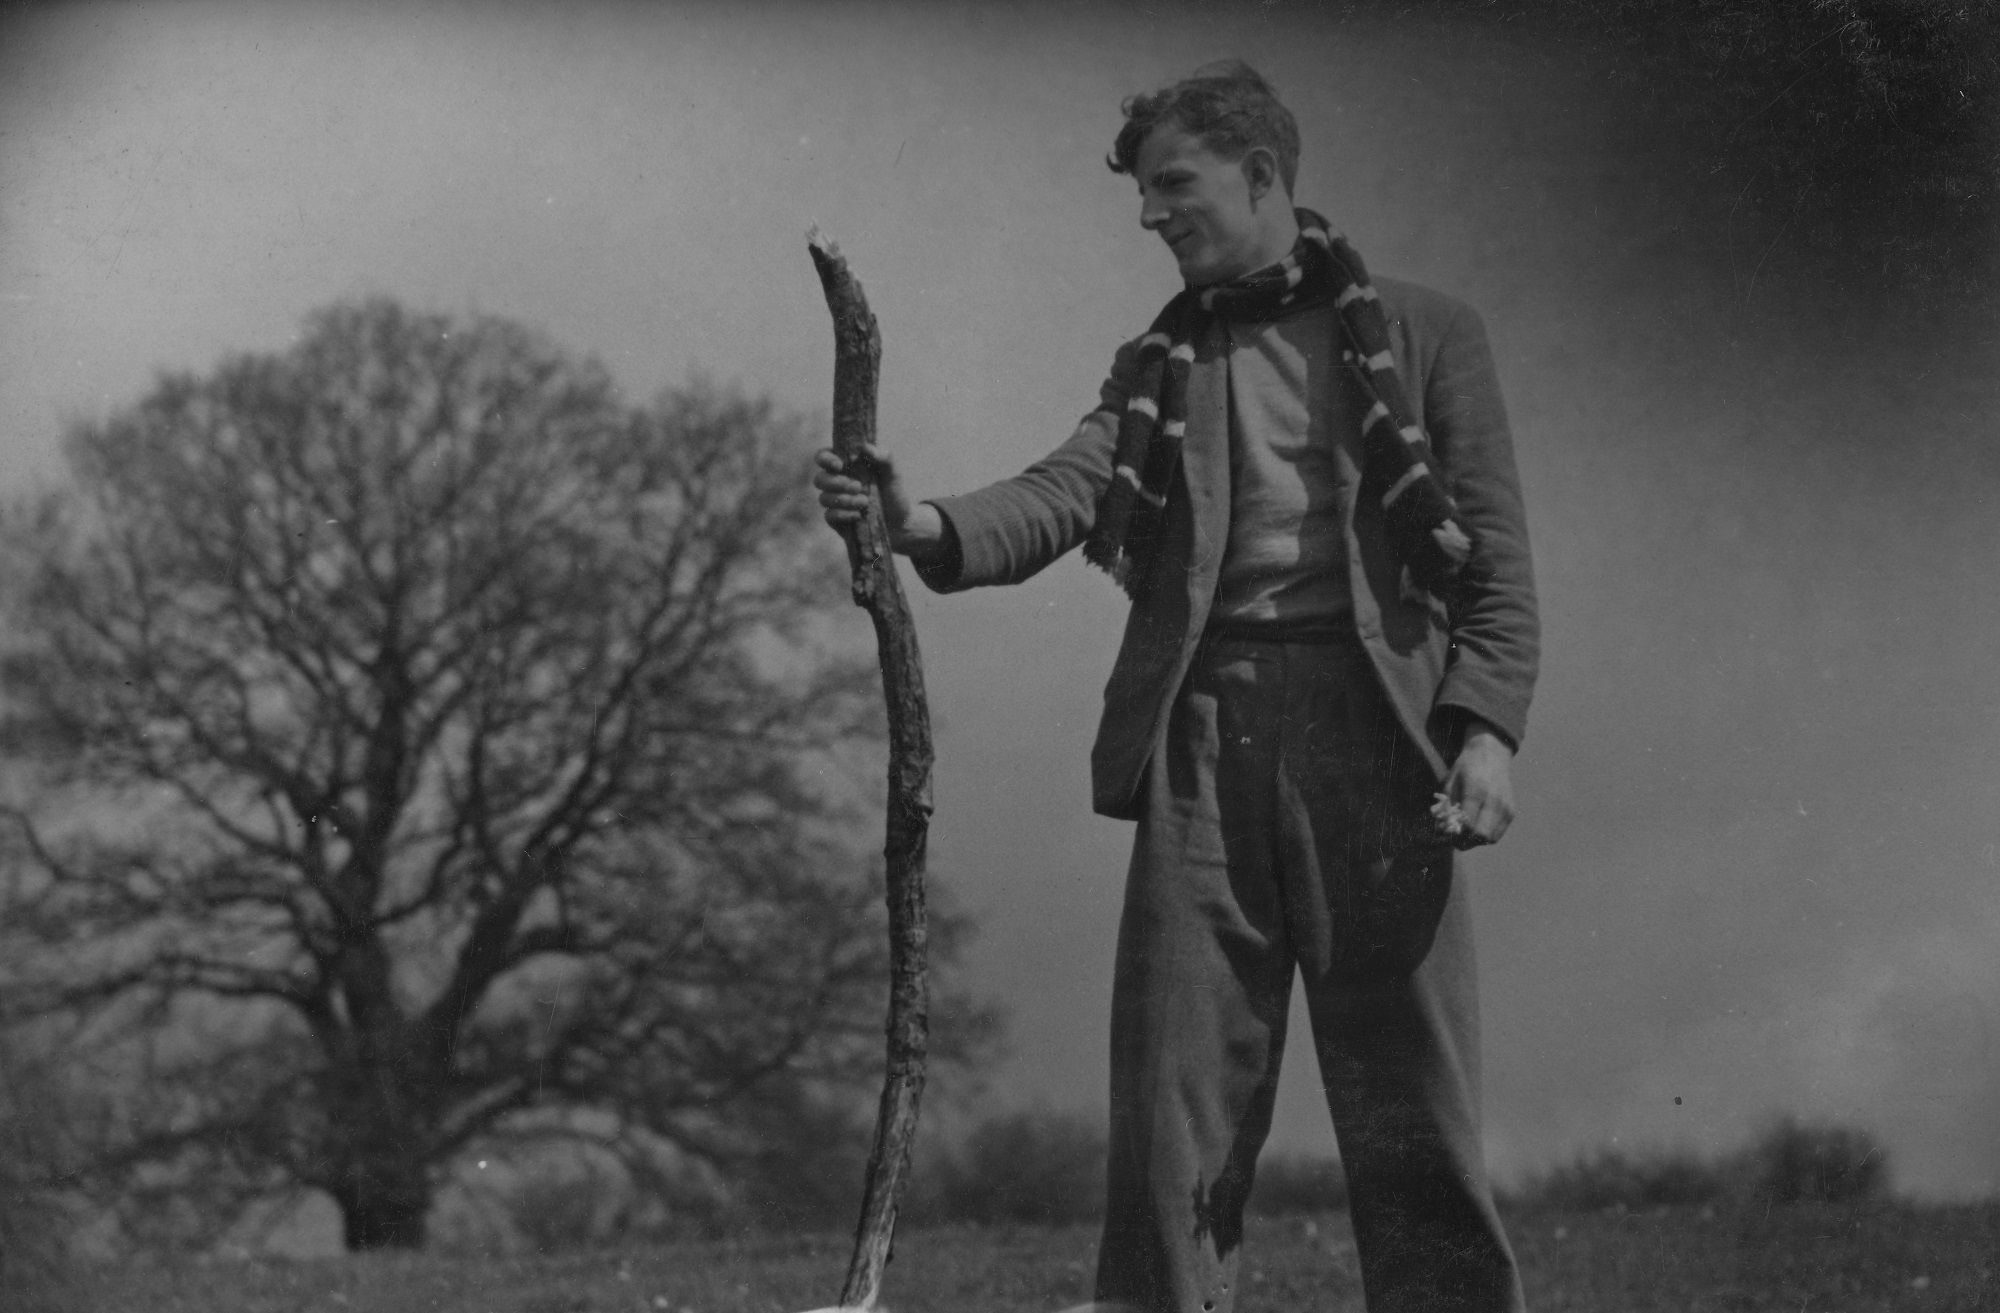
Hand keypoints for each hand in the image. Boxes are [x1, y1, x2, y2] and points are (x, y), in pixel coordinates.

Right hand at [812, 444, 943, 557]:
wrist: (902, 524)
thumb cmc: (894, 494)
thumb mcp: (894, 473)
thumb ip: (884, 457)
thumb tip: (865, 447)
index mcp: (846, 466)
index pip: (823, 456)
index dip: (825, 459)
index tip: (840, 465)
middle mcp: (837, 483)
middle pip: (819, 479)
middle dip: (836, 483)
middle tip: (858, 486)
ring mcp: (835, 503)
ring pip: (823, 498)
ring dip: (844, 500)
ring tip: (865, 502)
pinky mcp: (837, 521)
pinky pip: (829, 516)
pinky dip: (843, 514)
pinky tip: (858, 515)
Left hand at [1437, 718, 1515, 847]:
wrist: (1491, 754)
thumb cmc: (1466, 767)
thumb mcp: (1450, 782)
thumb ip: (1446, 807)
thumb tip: (1441, 830)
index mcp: (1477, 791)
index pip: (1468, 825)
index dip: (1455, 834)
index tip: (1446, 833)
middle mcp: (1495, 801)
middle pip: (1481, 835)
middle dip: (1465, 841)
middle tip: (1454, 838)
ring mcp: (1506, 807)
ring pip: (1491, 838)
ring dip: (1475, 841)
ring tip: (1464, 833)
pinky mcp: (1512, 811)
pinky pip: (1498, 833)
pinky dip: (1486, 836)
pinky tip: (1476, 827)